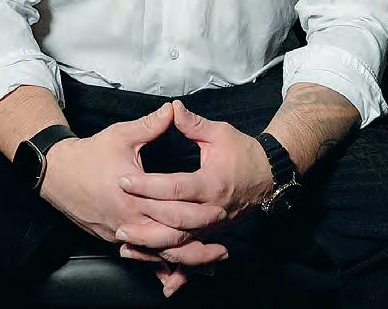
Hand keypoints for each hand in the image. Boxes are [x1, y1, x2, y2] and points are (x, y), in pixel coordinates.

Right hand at [40, 101, 226, 255]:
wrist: (58, 173)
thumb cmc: (90, 154)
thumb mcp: (122, 135)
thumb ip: (151, 125)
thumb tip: (173, 110)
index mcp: (134, 195)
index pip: (173, 209)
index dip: (199, 213)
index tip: (221, 211)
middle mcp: (129, 220)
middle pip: (170, 239)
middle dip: (199, 244)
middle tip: (224, 246)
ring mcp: (120, 233)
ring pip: (157, 255)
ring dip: (184, 261)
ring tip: (210, 264)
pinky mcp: (113, 240)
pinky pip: (141, 257)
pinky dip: (160, 266)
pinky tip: (175, 274)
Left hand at [115, 99, 273, 295]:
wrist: (268, 175)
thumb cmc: (242, 151)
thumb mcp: (219, 133)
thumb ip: (193, 124)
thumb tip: (171, 108)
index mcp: (211, 183)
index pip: (173, 187)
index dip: (147, 185)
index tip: (124, 180)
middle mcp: (213, 210)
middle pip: (174, 221)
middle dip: (144, 221)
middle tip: (119, 221)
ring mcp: (215, 227)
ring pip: (181, 244)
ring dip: (154, 247)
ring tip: (127, 246)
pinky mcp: (214, 236)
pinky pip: (195, 256)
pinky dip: (179, 268)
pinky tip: (163, 280)